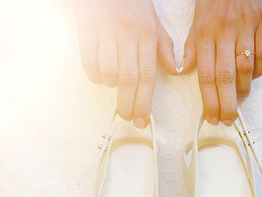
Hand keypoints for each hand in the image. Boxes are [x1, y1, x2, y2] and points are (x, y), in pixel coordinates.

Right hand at [73, 0, 177, 126]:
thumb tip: (174, 71)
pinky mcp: (87, 31)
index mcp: (146, 34)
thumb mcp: (153, 20)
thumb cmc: (130, 1)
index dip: (144, 102)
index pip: (148, 76)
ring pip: (108, 73)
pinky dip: (94, 74)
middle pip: (128, 80)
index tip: (141, 119)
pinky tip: (99, 72)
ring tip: (113, 82)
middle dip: (127, 104)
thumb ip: (164, 47)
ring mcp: (106, 33)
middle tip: (126, 116)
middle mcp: (128, 34)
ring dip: (110, 84)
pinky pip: (89, 63)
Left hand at [180, 0, 261, 124]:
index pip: (205, 74)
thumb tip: (183, 71)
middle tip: (226, 120)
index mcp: (204, 32)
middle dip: (226, 104)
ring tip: (238, 103)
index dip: (209, 100)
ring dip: (242, 91)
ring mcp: (247, 26)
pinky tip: (252, 79)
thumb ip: (191, 46)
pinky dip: (258, 71)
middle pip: (225, 77)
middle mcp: (225, 31)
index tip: (211, 116)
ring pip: (246, 68)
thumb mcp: (197, 17)